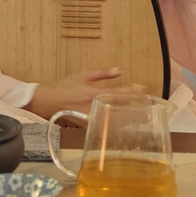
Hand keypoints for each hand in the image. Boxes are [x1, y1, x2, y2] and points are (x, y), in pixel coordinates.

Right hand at [24, 68, 143, 119]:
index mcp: (93, 94)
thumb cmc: (65, 86)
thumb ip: (102, 73)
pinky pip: (105, 125)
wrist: (48, 102)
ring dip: (127, 116)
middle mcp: (94, 108)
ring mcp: (91, 119)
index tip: (143, 88)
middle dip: (134, 105)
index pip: (118, 93)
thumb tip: (120, 70)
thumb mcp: (83, 75)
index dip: (132, 91)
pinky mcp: (88, 126)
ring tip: (140, 113)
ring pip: (114, 119)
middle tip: (147, 103)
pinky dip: (115, 123)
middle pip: (119, 108)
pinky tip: (124, 122)